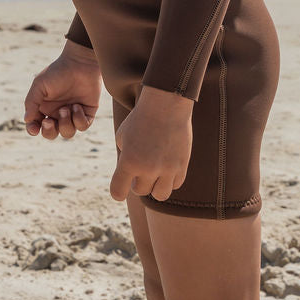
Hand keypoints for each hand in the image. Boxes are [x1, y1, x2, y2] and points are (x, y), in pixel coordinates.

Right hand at [24, 41, 102, 139]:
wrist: (80, 62)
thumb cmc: (58, 72)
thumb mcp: (40, 85)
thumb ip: (31, 102)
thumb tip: (27, 120)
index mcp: (44, 107)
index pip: (36, 125)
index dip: (33, 130)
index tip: (34, 128)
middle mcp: (58, 113)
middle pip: (51, 134)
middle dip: (49, 131)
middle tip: (49, 121)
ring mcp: (73, 114)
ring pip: (68, 133)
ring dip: (65, 123)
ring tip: (66, 108)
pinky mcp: (87, 113)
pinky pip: (82, 126)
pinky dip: (79, 119)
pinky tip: (77, 105)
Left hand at [110, 85, 192, 202]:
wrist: (166, 104)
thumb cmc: (141, 119)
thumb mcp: (123, 137)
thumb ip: (123, 159)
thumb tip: (128, 177)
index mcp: (128, 161)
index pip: (118, 192)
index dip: (117, 192)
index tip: (120, 189)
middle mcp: (147, 168)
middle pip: (140, 191)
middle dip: (138, 182)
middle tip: (140, 168)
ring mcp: (167, 168)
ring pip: (160, 195)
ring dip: (155, 186)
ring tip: (155, 172)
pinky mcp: (182, 165)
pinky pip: (175, 184)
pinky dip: (170, 179)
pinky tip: (167, 166)